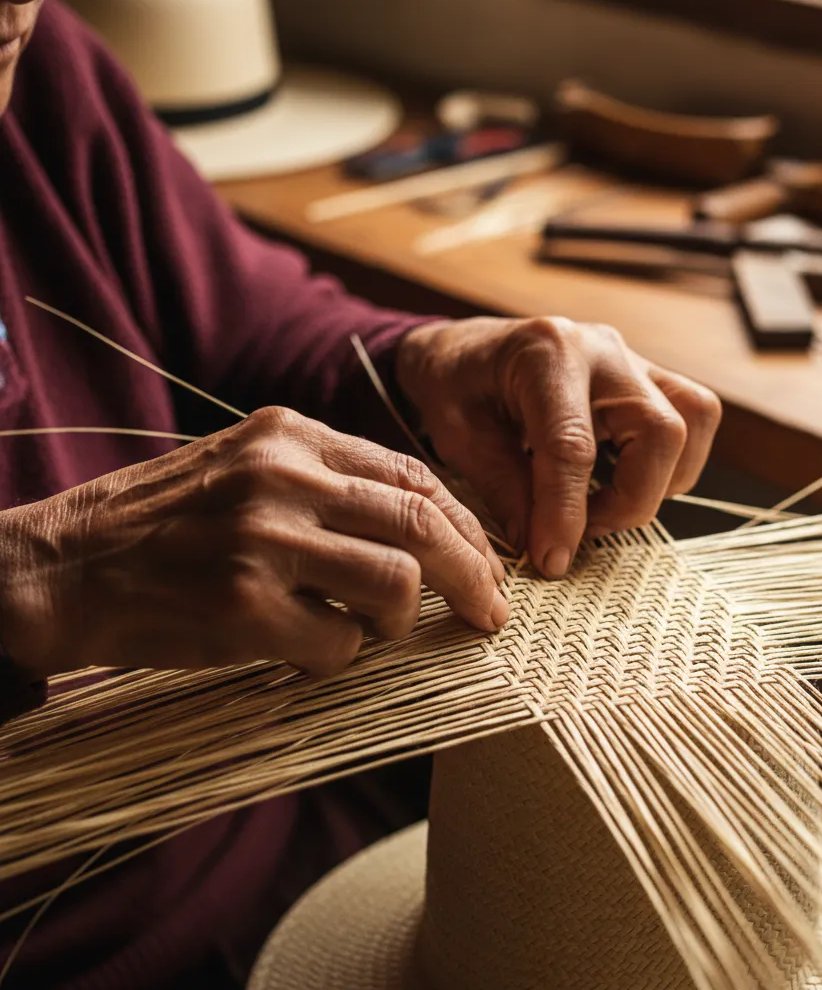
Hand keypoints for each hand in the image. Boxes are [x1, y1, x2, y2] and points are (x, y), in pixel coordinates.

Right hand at [0, 407, 506, 677]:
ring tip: (373, 632)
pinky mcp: (242, 606)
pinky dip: (339, 658)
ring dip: (400, 622)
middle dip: (474, 576)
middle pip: (423, 524)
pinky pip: (338, 643)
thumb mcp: (246, 469)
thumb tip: (423, 530)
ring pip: (396, 584)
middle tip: (490, 613)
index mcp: (290, 435)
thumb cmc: (163, 523)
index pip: (414, 475)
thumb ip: (328, 485)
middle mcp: (283, 476)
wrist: (60, 566)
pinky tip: (306, 653)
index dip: (466, 526)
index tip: (487, 563)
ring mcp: (263, 539)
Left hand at [397, 316, 720, 577]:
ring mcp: (633, 360)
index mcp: (545, 352)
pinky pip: (692, 420)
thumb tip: (545, 548)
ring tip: (601, 507)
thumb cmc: (455, 385)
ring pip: (692, 421)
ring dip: (658, 482)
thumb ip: (504, 489)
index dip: (566, 512)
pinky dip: (668, 466)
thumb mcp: (458, 436)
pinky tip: (618, 484)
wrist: (465, 349)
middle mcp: (602, 348)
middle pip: (659, 431)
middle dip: (630, 500)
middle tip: (582, 532)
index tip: (551, 558)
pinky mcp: (649, 379)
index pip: (574, 445)